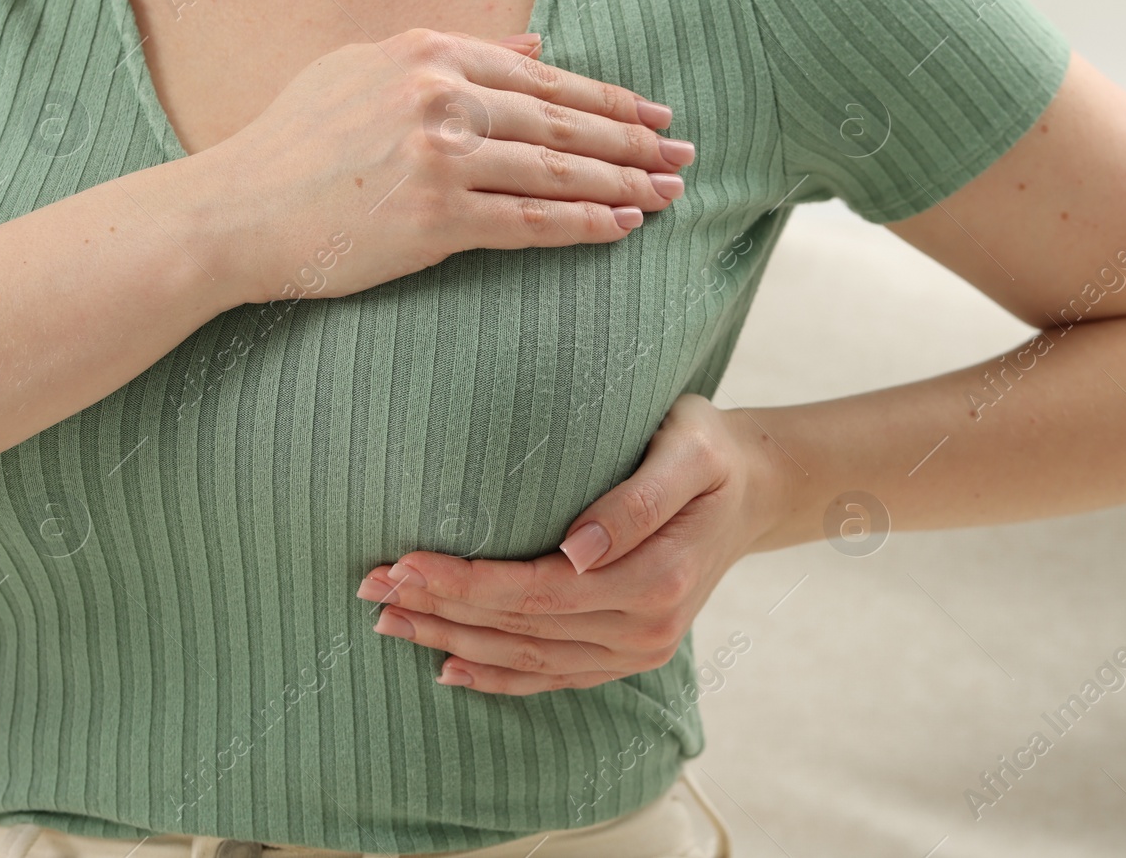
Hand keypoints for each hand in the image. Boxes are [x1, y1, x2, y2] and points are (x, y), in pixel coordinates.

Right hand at [193, 28, 695, 305]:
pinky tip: (623, 227)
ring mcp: (442, 159)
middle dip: (633, 140)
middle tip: (683, 154)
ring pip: (558, 170)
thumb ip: (452, 54)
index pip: (543, 76)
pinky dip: (584, 225)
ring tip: (669, 192)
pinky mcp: (437, 221)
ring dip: (624, 184)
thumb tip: (536, 46)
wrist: (234, 211)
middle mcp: (441, 97)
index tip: (652, 113)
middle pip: (563, 121)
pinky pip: (530, 222)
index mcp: (428, 53)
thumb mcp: (364, 69)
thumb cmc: (293, 143)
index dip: (607, 97)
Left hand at [355, 394, 785, 693]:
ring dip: (452, 642)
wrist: (755, 489)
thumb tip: (577, 549)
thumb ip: (639, 498)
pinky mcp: (630, 655)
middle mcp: (647, 629)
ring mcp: (639, 650)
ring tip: (389, 619)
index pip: (538, 591)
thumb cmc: (711, 452)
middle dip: (440, 610)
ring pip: (528, 658)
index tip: (404, 560)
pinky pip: (553, 677)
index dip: (466, 582)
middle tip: (370, 586)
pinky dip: (497, 677)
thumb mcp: (688, 449)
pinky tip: (448, 669)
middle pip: (522, 629)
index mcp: (658, 579)